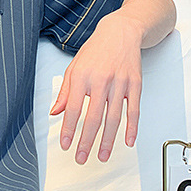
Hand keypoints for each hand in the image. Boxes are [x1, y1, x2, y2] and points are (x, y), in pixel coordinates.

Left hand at [50, 12, 142, 163]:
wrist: (121, 32)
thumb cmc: (95, 50)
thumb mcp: (74, 67)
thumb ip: (65, 92)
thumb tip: (55, 113)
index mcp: (82, 77)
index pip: (74, 109)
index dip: (69, 129)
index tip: (66, 145)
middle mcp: (101, 80)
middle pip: (93, 117)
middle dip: (87, 141)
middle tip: (82, 158)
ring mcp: (120, 83)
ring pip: (114, 118)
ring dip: (108, 140)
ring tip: (102, 156)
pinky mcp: (135, 84)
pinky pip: (134, 110)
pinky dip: (132, 128)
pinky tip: (127, 142)